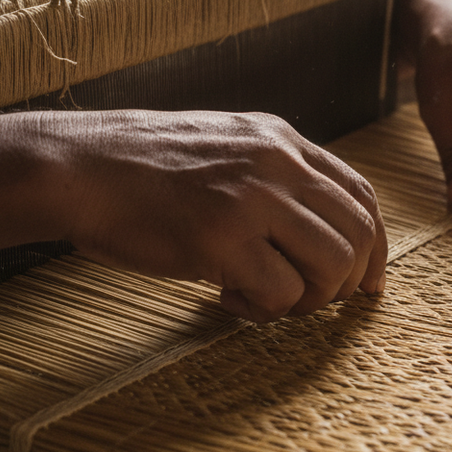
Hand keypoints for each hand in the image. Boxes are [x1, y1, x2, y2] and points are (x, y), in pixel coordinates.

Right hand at [57, 111, 387, 321]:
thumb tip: (320, 228)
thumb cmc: (142, 168)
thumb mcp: (225, 146)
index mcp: (281, 141)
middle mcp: (277, 163)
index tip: (367, 284)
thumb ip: (274, 175)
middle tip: (308, 300)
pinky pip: (282, 291)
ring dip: (310, 299)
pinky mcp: (221, 238)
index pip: (362, 195)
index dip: (375, 247)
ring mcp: (252, 198)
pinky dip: (266, 311)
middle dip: (346, 282)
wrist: (76, 168)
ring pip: (332, 264)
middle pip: (358, 233)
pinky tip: (230, 299)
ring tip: (269, 300)